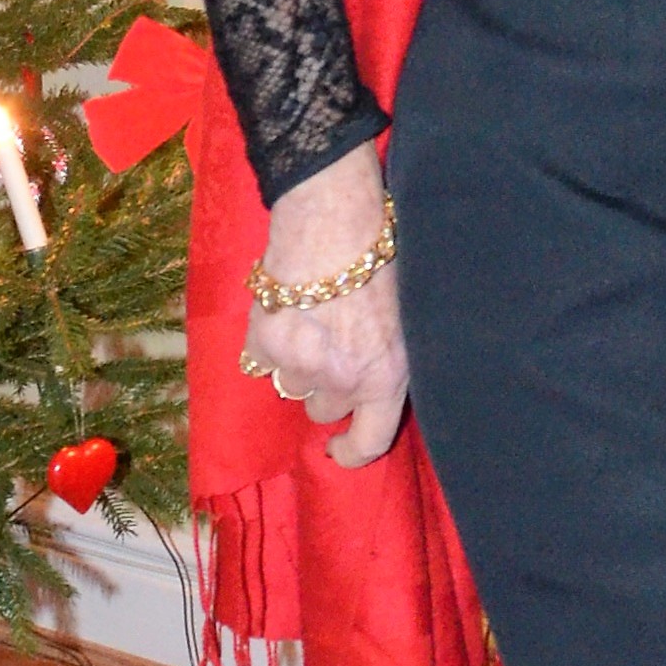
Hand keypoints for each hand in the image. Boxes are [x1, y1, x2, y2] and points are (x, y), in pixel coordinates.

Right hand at [243, 145, 409, 465]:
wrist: (334, 214)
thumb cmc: (381, 255)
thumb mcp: (407, 317)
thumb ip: (390, 358)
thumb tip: (374, 380)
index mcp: (387, 376)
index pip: (368, 442)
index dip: (351, 452)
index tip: (339, 448)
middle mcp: (341, 380)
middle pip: (323, 409)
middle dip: (326, 386)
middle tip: (332, 345)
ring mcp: (298, 365)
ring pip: (290, 385)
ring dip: (296, 363)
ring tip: (309, 320)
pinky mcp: (262, 342)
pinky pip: (259, 360)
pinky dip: (267, 340)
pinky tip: (284, 309)